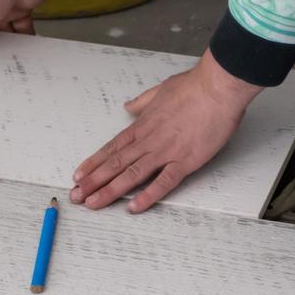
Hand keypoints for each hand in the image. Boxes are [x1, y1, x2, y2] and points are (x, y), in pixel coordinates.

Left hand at [71, 52, 261, 212]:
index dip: (94, 163)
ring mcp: (166, 151)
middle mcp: (150, 140)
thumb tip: (129, 106)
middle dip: (94, 181)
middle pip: (115, 164)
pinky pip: (163, 182)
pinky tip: (133, 207)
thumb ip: (143, 101)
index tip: (79, 175)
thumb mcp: (161, 90)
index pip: (113, 147)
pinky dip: (148, 196)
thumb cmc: (194, 86)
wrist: (217, 88)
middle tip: (76, 196)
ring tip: (93, 203)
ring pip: (132, 174)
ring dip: (110, 190)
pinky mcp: (186, 161)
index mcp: (144, 125)